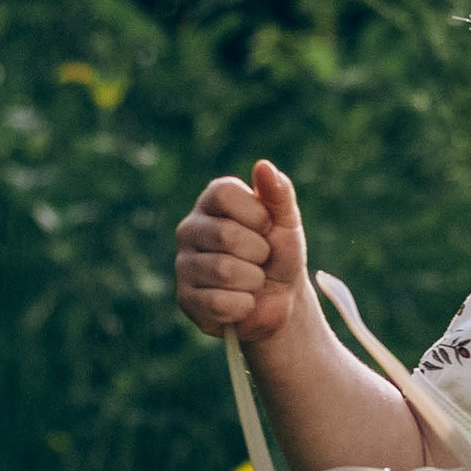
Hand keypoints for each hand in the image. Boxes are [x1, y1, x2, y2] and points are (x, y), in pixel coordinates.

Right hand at [174, 158, 311, 344]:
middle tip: (261, 259)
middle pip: (226, 234)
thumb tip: (263, 166)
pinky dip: (244, 305)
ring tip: (253, 280)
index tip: (267, 227)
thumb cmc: (280, 255)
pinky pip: (220, 302)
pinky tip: (243, 302)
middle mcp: (190, 229)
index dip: (256, 215)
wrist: (281, 301)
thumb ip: (278, 193)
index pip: (224, 193)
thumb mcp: (286, 222)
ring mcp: (184, 264)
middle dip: (259, 252)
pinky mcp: (186, 299)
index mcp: (211, 202)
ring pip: (224, 271)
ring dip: (254, 281)